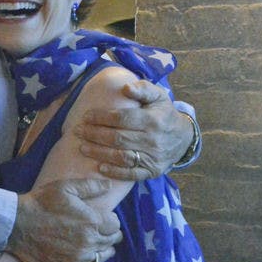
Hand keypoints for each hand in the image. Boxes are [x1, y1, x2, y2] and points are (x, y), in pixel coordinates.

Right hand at [8, 178, 122, 261]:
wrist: (17, 225)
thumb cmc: (41, 203)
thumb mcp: (65, 187)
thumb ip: (91, 187)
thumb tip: (109, 186)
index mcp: (91, 221)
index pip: (116, 225)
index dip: (111, 219)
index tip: (104, 217)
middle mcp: (89, 242)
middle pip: (112, 240)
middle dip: (108, 233)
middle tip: (99, 227)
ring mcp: (78, 258)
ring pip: (103, 255)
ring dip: (102, 247)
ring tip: (94, 240)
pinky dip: (91, 260)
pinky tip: (85, 253)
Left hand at [74, 80, 193, 180]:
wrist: (183, 138)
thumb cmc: (164, 113)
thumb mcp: (158, 96)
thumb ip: (143, 89)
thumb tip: (126, 88)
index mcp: (153, 120)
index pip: (123, 118)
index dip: (102, 117)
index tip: (86, 116)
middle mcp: (153, 140)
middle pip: (118, 138)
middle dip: (95, 135)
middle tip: (78, 131)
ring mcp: (152, 158)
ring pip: (122, 157)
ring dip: (99, 153)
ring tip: (82, 148)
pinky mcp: (152, 171)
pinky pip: (131, 174)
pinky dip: (114, 172)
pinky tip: (100, 167)